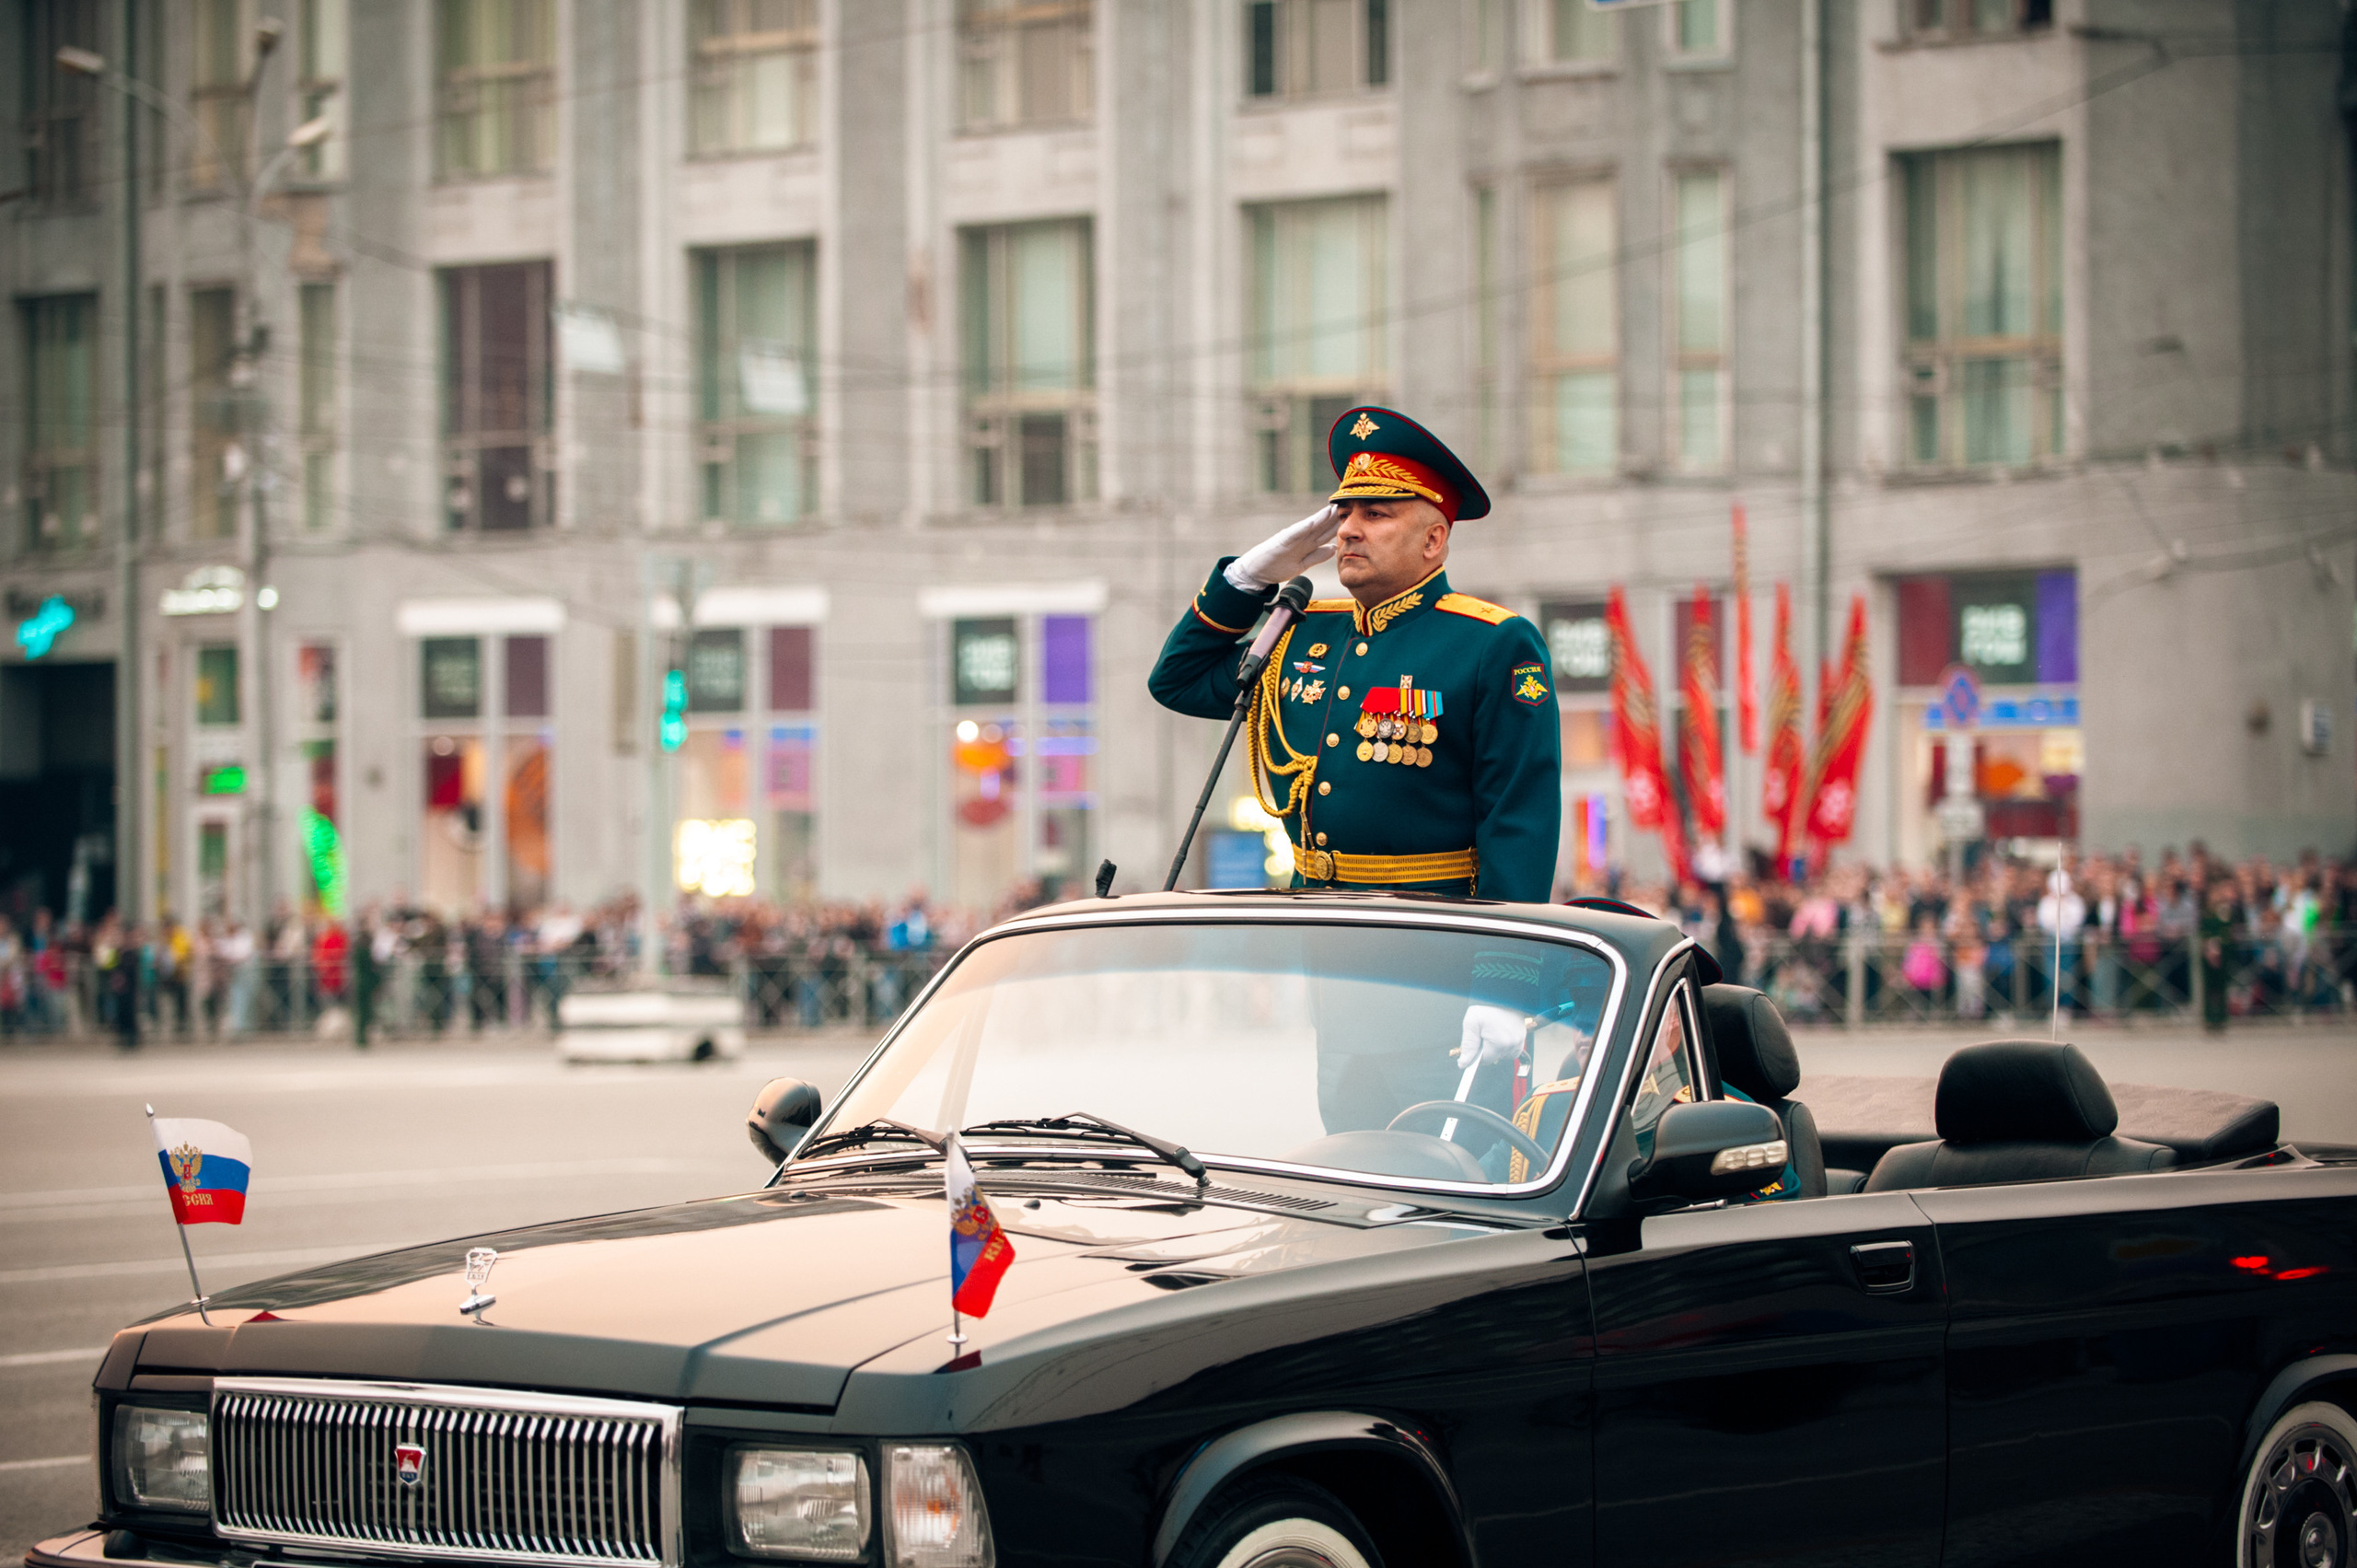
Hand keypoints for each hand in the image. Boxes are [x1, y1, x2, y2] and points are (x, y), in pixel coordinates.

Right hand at [1225, 505, 1341, 590]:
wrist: (1256, 572)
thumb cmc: (1277, 566)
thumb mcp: (1303, 564)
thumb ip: (1317, 556)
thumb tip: (1334, 548)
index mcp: (1306, 544)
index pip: (1325, 533)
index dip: (1338, 525)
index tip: (1352, 517)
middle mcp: (1301, 538)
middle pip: (1321, 526)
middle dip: (1334, 517)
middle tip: (1348, 505)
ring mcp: (1291, 538)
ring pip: (1310, 526)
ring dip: (1321, 517)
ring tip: (1333, 507)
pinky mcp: (1282, 541)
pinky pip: (1294, 533)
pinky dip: (1304, 527)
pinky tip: (1313, 521)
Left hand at [1455, 1004, 1526, 1073]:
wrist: (1502, 993)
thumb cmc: (1487, 1005)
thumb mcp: (1471, 1023)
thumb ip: (1468, 1045)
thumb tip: (1464, 1064)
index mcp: (1500, 1042)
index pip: (1485, 1060)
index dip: (1477, 1053)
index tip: (1475, 1044)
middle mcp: (1512, 1044)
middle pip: (1494, 1058)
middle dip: (1486, 1049)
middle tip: (1484, 1032)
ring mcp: (1519, 1041)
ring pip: (1503, 1055)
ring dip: (1495, 1048)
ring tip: (1492, 1031)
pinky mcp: (1522, 1037)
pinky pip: (1512, 1051)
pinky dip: (1505, 1046)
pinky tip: (1500, 1035)